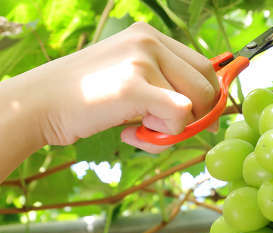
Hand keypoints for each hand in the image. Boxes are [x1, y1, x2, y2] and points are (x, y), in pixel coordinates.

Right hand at [28, 22, 218, 152]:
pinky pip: (180, 116)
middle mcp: (149, 41)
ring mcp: (141, 60)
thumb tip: (213, 120)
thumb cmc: (90, 101)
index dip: (208, 100)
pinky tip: (130, 134)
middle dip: (198, 117)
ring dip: (173, 130)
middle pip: (207, 86)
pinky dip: (163, 136)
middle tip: (163, 129)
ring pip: (195, 105)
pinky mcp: (133, 85)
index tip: (195, 120)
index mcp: (151, 36)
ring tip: (139, 129)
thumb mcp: (134, 83)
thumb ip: (169, 91)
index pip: (204, 68)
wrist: (40, 104)